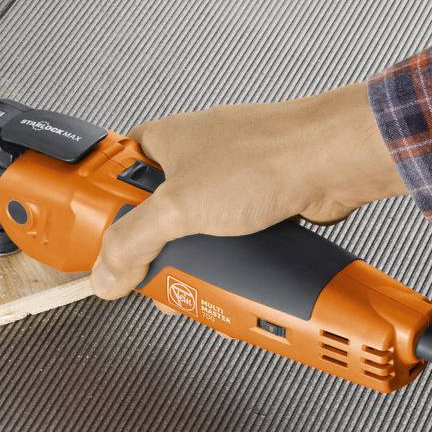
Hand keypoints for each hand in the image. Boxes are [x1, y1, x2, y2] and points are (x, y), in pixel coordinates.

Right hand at [89, 81, 406, 299]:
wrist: (336, 162)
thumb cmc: (268, 156)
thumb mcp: (180, 207)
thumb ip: (134, 242)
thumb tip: (105, 272)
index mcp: (162, 141)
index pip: (112, 176)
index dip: (101, 212)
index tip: (96, 245)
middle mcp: (193, 157)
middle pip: (152, 214)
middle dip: (151, 254)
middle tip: (148, 279)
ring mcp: (227, 181)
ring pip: (193, 232)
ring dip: (191, 266)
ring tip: (189, 290)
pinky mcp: (258, 204)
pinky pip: (228, 241)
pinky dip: (226, 265)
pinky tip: (228, 283)